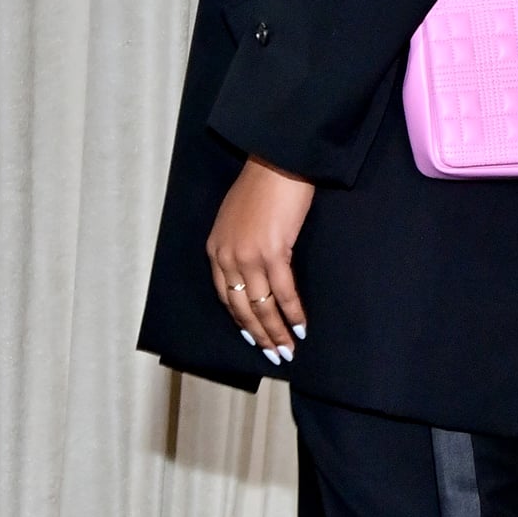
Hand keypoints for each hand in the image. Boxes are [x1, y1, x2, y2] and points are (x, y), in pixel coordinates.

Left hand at [206, 157, 313, 361]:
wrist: (278, 161)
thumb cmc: (263, 185)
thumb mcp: (237, 218)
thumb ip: (240, 244)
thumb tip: (256, 269)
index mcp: (216, 249)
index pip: (225, 297)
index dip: (241, 321)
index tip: (255, 338)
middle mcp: (227, 256)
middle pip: (241, 308)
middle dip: (260, 335)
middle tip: (275, 355)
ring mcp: (249, 256)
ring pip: (262, 306)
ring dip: (276, 332)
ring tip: (288, 350)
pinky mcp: (273, 252)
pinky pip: (283, 293)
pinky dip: (293, 313)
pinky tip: (301, 328)